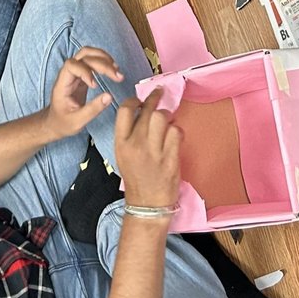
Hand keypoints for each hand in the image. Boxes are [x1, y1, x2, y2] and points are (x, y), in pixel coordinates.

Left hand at [43, 47, 122, 139]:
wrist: (55, 123)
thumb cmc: (63, 123)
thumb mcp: (77, 122)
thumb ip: (92, 110)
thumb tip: (110, 96)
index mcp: (62, 84)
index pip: (71, 66)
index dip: (85, 71)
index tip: (95, 86)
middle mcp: (67, 74)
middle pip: (83, 56)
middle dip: (102, 63)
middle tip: (118, 76)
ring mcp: (74, 73)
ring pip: (87, 53)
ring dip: (103, 57)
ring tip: (117, 69)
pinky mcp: (82, 75)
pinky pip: (92, 60)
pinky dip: (104, 61)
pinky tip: (113, 70)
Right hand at [114, 95, 181, 210]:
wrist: (147, 203)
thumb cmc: (136, 178)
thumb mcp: (123, 155)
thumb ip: (130, 134)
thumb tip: (142, 111)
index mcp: (121, 143)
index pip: (125, 111)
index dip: (134, 100)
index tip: (141, 99)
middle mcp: (136, 144)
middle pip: (147, 110)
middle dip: (155, 98)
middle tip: (160, 94)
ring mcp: (154, 151)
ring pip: (162, 117)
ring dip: (167, 115)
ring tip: (167, 120)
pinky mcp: (170, 157)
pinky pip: (177, 132)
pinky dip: (177, 131)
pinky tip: (175, 137)